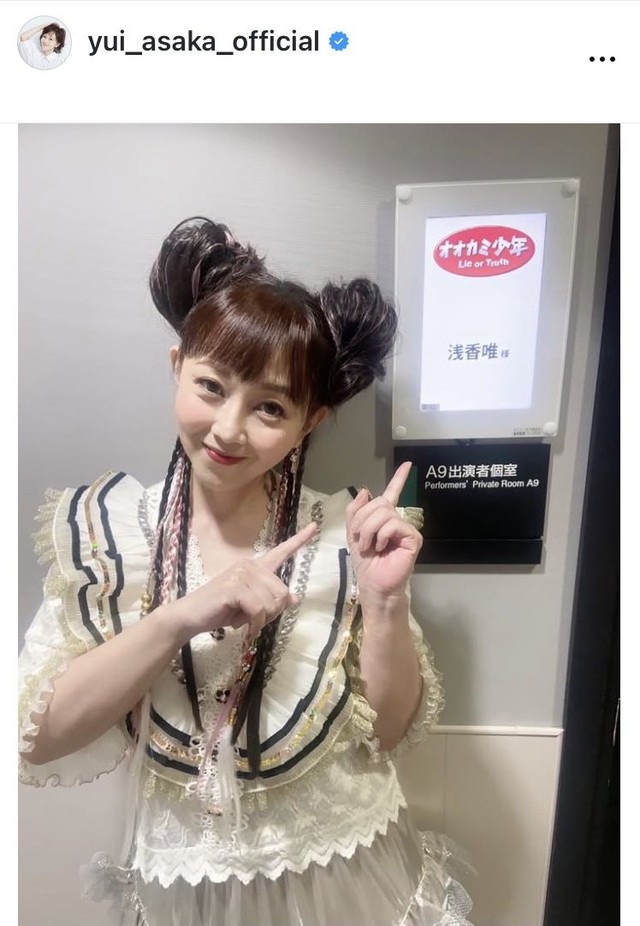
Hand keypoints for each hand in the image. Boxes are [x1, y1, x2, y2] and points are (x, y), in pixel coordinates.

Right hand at [174, 522, 317, 641]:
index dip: (299, 540)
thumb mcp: (251, 606)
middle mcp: (250, 565)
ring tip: (241, 619)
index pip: (281, 551)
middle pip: (282, 593)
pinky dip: (252, 624)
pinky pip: (258, 610)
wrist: (192, 615)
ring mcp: (241, 574)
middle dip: (271, 614)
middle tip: (252, 619)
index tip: (315, 526)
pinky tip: (238, 625)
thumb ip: (271, 600)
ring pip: (271, 604)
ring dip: (259, 621)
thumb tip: (293, 599)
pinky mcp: (234, 587)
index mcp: (256, 567)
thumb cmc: (221, 609)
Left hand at [346, 462, 422, 608]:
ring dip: (369, 530)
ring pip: (384, 513)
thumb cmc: (365, 562)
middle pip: (378, 502)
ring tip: (370, 546)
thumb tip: (364, 491)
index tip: (408, 463)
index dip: (400, 478)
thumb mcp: (353, 534)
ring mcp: (406, 528)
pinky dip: (382, 535)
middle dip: (362, 520)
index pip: (392, 493)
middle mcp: (397, 520)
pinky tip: (381, 547)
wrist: (372, 584)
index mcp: (384, 517)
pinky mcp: (413, 538)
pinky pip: (394, 524)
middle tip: (360, 539)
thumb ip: (355, 512)